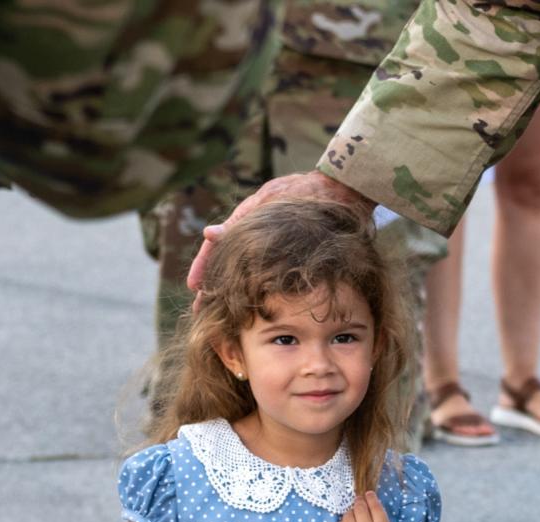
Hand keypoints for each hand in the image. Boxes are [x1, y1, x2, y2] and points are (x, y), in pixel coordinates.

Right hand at [186, 171, 374, 299]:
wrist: (345, 191)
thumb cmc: (310, 193)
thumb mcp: (273, 206)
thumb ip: (242, 222)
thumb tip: (209, 235)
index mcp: (249, 217)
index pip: (218, 244)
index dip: (205, 267)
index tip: (194, 287)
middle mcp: (259, 231)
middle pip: (229, 260)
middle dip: (214, 285)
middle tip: (201, 309)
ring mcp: (274, 241)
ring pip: (246, 268)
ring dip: (233, 290)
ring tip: (222, 311)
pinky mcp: (291, 251)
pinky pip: (266, 271)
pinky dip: (255, 287)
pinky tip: (253, 303)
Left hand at [335, 491, 404, 521]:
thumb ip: (379, 519)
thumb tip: (364, 501)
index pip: (373, 505)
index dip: (369, 497)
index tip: (367, 494)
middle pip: (358, 508)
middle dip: (358, 503)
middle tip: (358, 502)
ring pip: (346, 517)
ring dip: (350, 514)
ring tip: (354, 518)